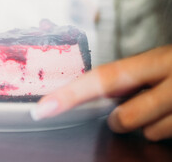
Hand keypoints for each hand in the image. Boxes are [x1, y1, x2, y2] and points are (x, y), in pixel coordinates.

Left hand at [31, 45, 171, 141]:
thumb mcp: (159, 63)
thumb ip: (129, 78)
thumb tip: (92, 95)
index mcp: (156, 60)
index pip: (103, 78)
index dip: (70, 94)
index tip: (42, 108)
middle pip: (126, 118)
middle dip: (119, 120)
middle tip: (128, 110)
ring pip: (150, 134)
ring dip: (149, 127)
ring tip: (164, 107)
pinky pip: (168, 140)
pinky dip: (167, 132)